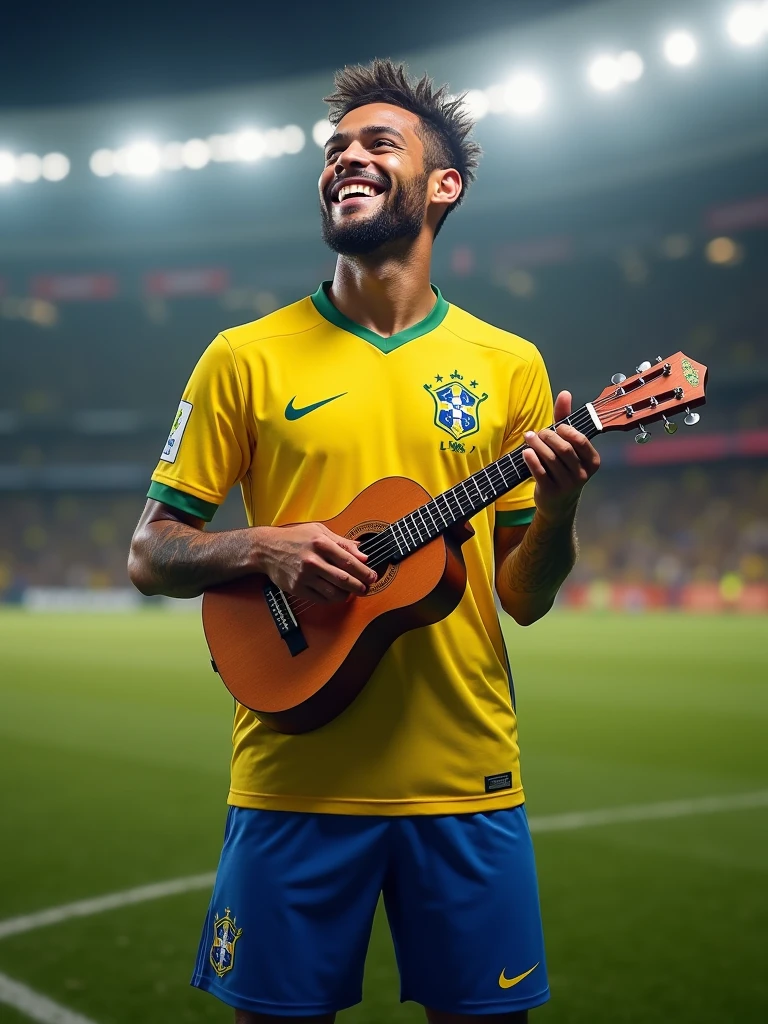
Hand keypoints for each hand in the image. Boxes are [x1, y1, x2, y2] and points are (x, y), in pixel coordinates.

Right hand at [256, 522, 376, 602]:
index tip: (373, 576)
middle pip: (344, 579)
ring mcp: (304, 576)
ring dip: (347, 594)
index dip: (364, 571)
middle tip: (366, 588)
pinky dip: (332, 599)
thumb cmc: (295, 538)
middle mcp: (312, 560)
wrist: (267, 549)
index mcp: (320, 543)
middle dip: (360, 586)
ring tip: (353, 592)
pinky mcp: (297, 588)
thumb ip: (343, 543)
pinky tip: (337, 594)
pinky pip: (321, 598)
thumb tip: (363, 554)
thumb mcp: (319, 531)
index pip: (348, 561)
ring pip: (333, 592)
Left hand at [522, 390, 600, 524]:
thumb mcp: (568, 445)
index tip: (557, 427)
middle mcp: (583, 474)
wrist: (557, 504)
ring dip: (537, 445)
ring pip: (551, 459)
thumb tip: (565, 393)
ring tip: (529, 437)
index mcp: (592, 461)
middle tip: (538, 433)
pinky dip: (531, 459)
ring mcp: (567, 485)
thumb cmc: (563, 468)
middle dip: (548, 436)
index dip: (567, 430)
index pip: (581, 441)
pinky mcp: (551, 492)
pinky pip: (540, 472)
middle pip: (564, 449)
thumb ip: (566, 419)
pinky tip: (525, 451)